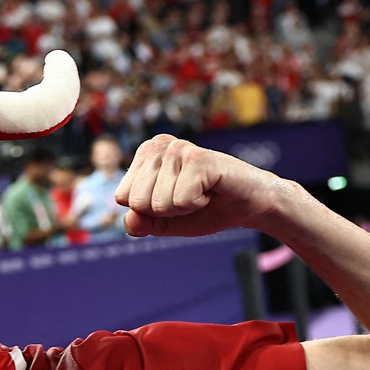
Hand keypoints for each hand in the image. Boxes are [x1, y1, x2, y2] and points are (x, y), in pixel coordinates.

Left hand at [116, 135, 284, 238]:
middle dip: (164, 211)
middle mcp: (158, 145)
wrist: (247, 204)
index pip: (122, 198)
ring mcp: (178, 148)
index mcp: (144, 155)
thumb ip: (141, 223)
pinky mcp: (198, 158)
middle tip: (189, 197)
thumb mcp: (164, 222)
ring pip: (157, 204)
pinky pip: (180, 202)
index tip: (173, 199)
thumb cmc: (205, 208)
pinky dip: (197, 204)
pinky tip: (210, 190)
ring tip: (201, 192)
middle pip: (137, 202)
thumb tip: (129, 219)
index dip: (149, 211)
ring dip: (182, 208)